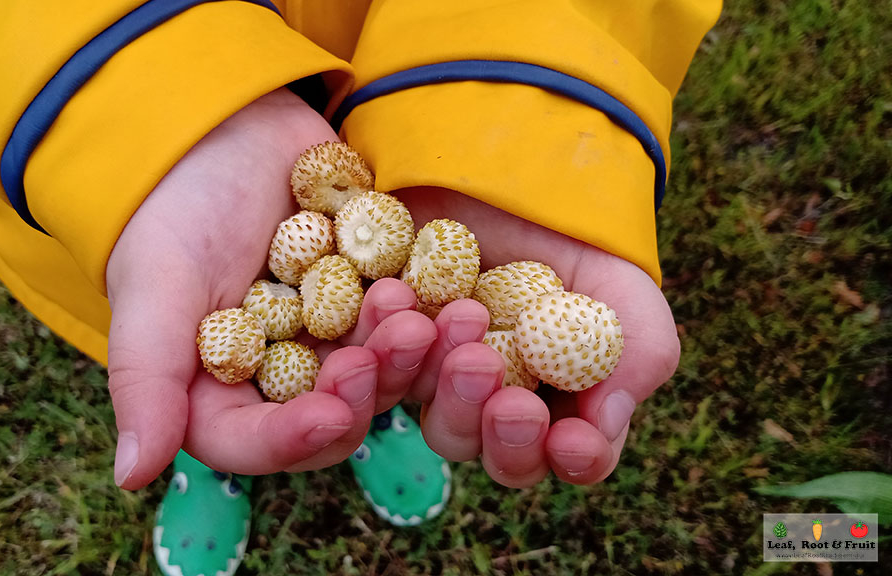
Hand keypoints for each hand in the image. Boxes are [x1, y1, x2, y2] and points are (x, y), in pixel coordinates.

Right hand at [105, 89, 435, 488]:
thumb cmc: (173, 207)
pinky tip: (456, 297)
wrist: (222, 127)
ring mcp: (334, 338)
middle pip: (336, 408)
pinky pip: (411, 315)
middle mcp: (283, 377)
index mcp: (223, 392)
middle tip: (398, 340)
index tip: (333, 415)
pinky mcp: (373, 298)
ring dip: (409, 348)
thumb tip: (132, 477)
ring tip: (424, 308)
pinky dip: (432, 309)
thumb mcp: (153, 287)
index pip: (259, 441)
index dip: (297, 438)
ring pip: (383, 366)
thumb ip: (146, 379)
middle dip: (371, 383)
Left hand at [393, 187, 680, 487]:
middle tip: (492, 373)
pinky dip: (381, 336)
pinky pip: (370, 364)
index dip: (572, 456)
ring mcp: (434, 377)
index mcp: (561, 401)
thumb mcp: (621, 282)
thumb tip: (602, 426)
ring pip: (431, 417)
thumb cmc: (573, 232)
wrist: (498, 165)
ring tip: (458, 315)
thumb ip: (638, 353)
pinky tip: (395, 295)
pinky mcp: (383, 344)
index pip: (571, 455)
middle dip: (497, 428)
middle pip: (492, 452)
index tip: (569, 438)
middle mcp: (495, 402)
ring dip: (440, 378)